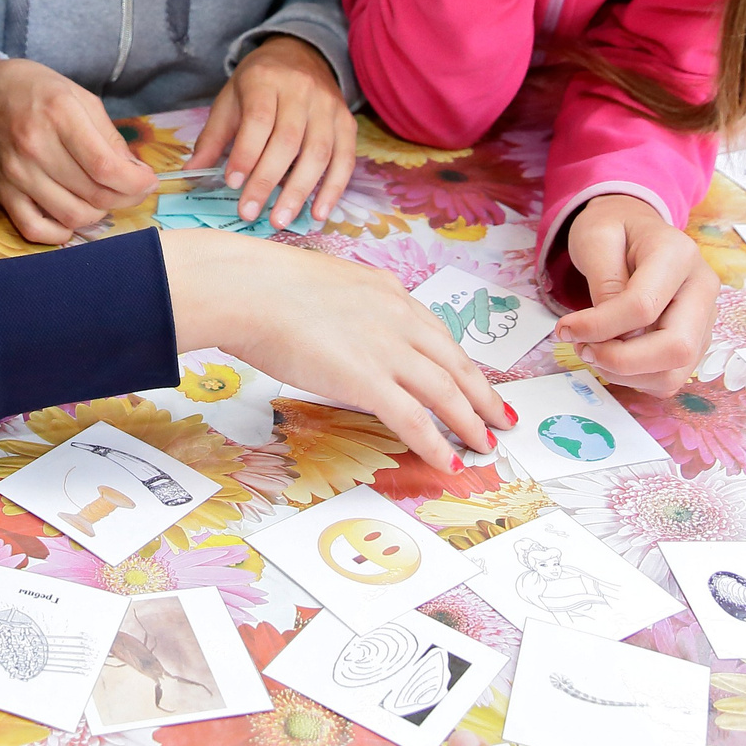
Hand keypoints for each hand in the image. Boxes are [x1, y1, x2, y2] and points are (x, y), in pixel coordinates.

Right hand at [0, 55, 156, 245]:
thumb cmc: (32, 88)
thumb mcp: (78, 95)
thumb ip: (109, 135)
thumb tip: (134, 172)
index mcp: (59, 115)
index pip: (106, 168)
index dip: (136, 183)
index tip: (147, 180)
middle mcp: (35, 147)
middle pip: (94, 195)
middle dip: (125, 197)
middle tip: (131, 189)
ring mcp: (16, 173)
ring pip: (72, 216)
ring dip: (98, 214)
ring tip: (103, 198)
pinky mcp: (1, 192)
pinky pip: (34, 229)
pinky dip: (60, 234)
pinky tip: (71, 219)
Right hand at [161, 229, 508, 470]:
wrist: (246, 289)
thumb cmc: (264, 285)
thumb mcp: (326, 283)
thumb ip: (350, 306)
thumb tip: (348, 327)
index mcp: (387, 292)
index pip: (436, 333)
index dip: (460, 362)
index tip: (473, 380)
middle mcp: (398, 317)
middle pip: (455, 363)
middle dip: (482, 395)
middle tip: (500, 419)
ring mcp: (386, 349)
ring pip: (446, 391)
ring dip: (470, 422)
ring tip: (484, 445)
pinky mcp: (368, 380)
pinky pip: (414, 419)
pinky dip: (436, 443)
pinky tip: (448, 462)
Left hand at [191, 35, 358, 227]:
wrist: (300, 54)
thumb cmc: (258, 83)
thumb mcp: (230, 99)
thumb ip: (213, 137)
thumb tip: (193, 172)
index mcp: (265, 80)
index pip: (258, 120)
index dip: (246, 154)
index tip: (232, 183)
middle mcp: (301, 90)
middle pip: (288, 141)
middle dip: (267, 181)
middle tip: (250, 212)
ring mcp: (328, 106)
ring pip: (318, 153)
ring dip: (299, 192)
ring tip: (280, 220)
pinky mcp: (347, 121)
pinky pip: (345, 158)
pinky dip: (333, 189)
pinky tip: (318, 213)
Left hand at [556, 194, 715, 393]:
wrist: (636, 228)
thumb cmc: (615, 228)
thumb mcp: (597, 238)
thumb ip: (603, 283)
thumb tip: (605, 332)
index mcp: (678, 254)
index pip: (644, 306)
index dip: (600, 326)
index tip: (565, 329)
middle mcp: (702, 288)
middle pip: (675, 347)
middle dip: (620, 360)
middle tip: (583, 349)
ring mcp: (704, 318)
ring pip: (674, 372)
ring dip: (626, 374)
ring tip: (592, 351)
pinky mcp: (696, 340)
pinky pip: (669, 377)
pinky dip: (636, 378)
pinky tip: (612, 356)